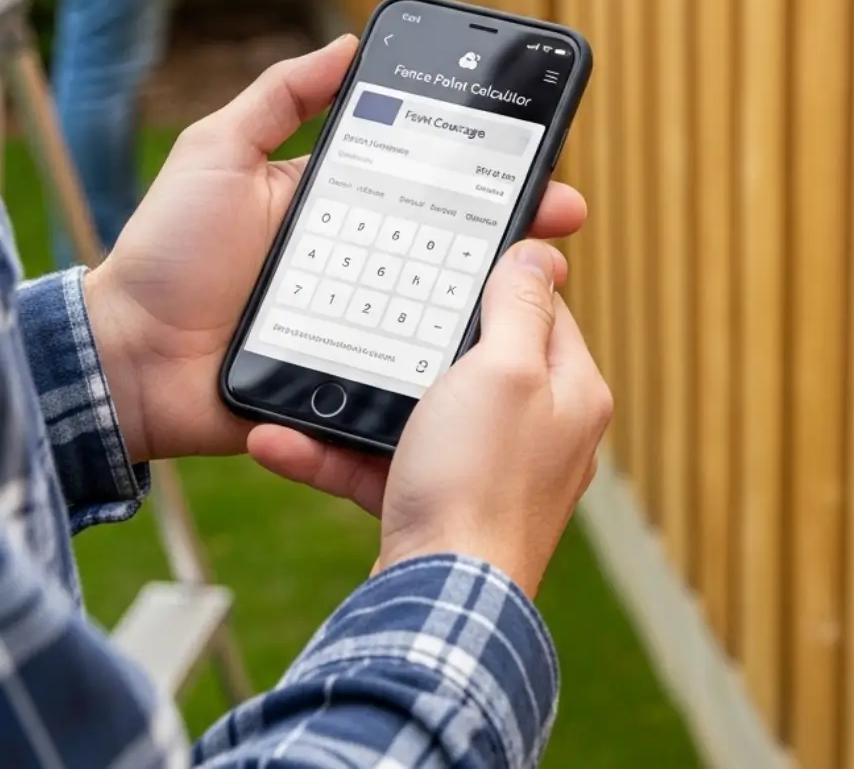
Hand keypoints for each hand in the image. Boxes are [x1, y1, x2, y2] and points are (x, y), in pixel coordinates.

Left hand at [83, 37, 588, 468]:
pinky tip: (495, 348)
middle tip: (563, 216)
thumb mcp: (218, 153)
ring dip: (494, 291)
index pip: (424, 178)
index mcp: (337, 203)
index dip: (479, 167)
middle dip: (511, 225)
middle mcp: (359, 258)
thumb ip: (279, 98)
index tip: (531, 153)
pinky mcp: (351, 374)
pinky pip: (410, 365)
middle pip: (449, 240)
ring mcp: (360, 318)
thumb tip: (347, 42)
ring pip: (443, 303)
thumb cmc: (168, 250)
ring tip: (541, 279)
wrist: (128, 360)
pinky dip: (452, 358)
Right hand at [249, 241, 612, 599]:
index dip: (496, 281)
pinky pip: (384, 463)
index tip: (448, 261)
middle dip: (417, 338)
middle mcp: (539, 431)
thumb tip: (543, 253)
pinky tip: (278, 439)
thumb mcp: (503, 370)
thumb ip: (520, 308)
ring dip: (361, 398)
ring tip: (307, 378)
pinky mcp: (441, 506)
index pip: (541, 309)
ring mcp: (489, 471)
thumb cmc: (479, 483)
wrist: (435, 604)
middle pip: (477, 358)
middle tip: (375, 310)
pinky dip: (337, 452)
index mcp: (570, 390)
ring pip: (421, 411)